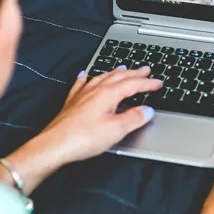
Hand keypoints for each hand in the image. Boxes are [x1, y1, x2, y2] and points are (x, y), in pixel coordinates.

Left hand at [42, 66, 162, 163]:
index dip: (148, 83)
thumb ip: (134, 118)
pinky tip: (85, 75)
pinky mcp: (72, 103)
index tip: (158, 83)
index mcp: (108, 94)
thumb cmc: (83, 138)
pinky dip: (87, 78)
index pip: (133, 84)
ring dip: (115, 72)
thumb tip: (147, 110)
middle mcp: (95, 90)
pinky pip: (81, 84)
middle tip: (146, 69)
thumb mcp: (116, 130)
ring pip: (102, 77)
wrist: (54, 145)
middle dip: (134, 73)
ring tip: (123, 68)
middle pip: (119, 77)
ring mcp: (82, 95)